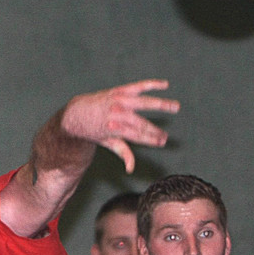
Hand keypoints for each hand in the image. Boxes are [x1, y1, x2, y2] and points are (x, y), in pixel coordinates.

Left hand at [61, 79, 179, 172]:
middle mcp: (117, 113)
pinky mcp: (120, 90)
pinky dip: (152, 84)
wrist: (77, 113)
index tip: (162, 142)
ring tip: (176, 107)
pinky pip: (139, 86)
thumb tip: (130, 170)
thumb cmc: (94, 131)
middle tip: (167, 137)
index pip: (137, 135)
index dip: (150, 139)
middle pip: (141, 123)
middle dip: (155, 130)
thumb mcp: (107, 143)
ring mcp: (119, 100)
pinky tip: (165, 85)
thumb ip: (122, 153)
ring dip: (162, 104)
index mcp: (114, 128)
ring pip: (144, 102)